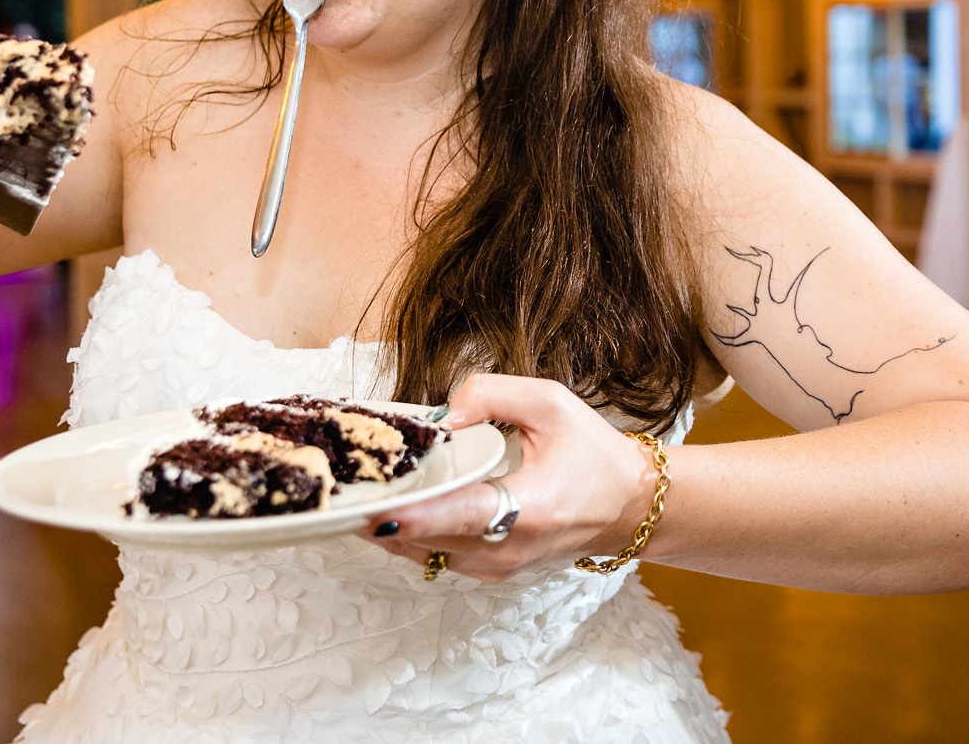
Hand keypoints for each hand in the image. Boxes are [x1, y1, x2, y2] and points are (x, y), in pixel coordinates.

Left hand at [363, 373, 657, 582]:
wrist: (627, 506)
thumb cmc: (594, 455)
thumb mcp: (552, 404)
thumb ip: (493, 395)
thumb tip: (440, 416)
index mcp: (531, 508)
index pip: (463, 515)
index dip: (417, 514)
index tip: (374, 511)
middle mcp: (509, 548)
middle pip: (427, 538)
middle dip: (380, 514)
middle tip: (341, 488)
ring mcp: (498, 567)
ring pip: (423, 553)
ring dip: (388, 526)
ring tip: (353, 494)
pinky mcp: (490, 572)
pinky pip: (435, 556)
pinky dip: (409, 534)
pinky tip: (390, 507)